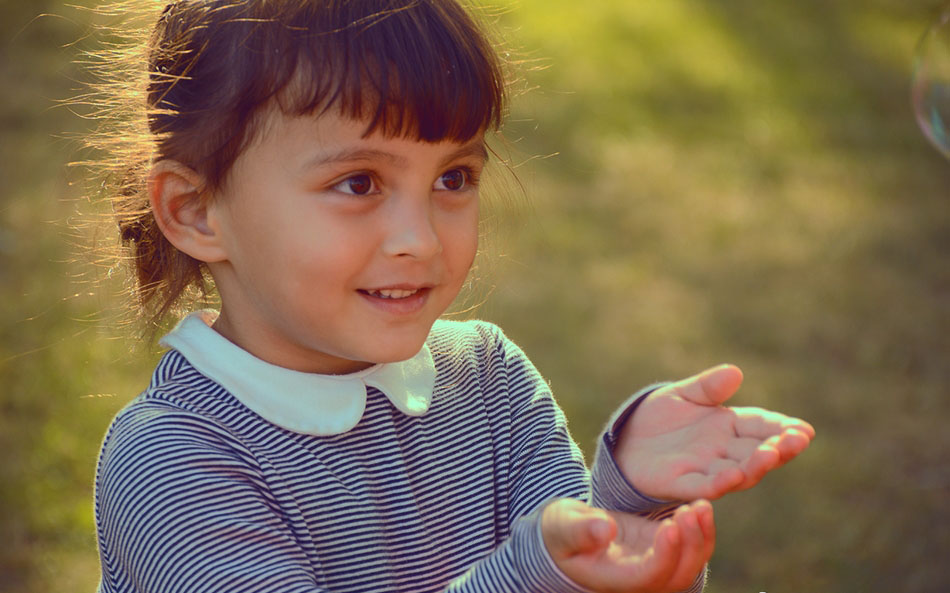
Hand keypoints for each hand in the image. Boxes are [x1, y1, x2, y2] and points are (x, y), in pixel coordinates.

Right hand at [542, 498, 713, 592]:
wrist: (568, 533)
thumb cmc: (561, 532)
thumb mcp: (563, 527)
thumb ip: (582, 530)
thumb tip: (606, 530)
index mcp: (614, 578)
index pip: (648, 576)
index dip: (663, 556)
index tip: (670, 526)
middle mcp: (639, 579)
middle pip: (677, 577)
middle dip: (690, 546)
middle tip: (689, 511)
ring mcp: (654, 565)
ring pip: (690, 565)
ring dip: (701, 538)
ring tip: (701, 505)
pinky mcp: (662, 548)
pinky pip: (691, 548)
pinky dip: (701, 530)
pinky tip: (701, 506)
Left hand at [615, 365, 814, 501]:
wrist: (625, 441)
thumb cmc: (659, 418)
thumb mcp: (682, 395)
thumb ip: (707, 387)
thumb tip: (735, 372)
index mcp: (728, 425)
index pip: (761, 425)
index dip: (782, 428)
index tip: (804, 430)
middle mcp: (723, 450)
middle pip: (757, 451)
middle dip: (780, 447)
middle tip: (797, 440)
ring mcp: (705, 469)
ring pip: (739, 471)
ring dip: (756, 465)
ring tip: (771, 454)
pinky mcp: (681, 484)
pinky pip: (704, 485)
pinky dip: (720, 483)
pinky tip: (733, 475)